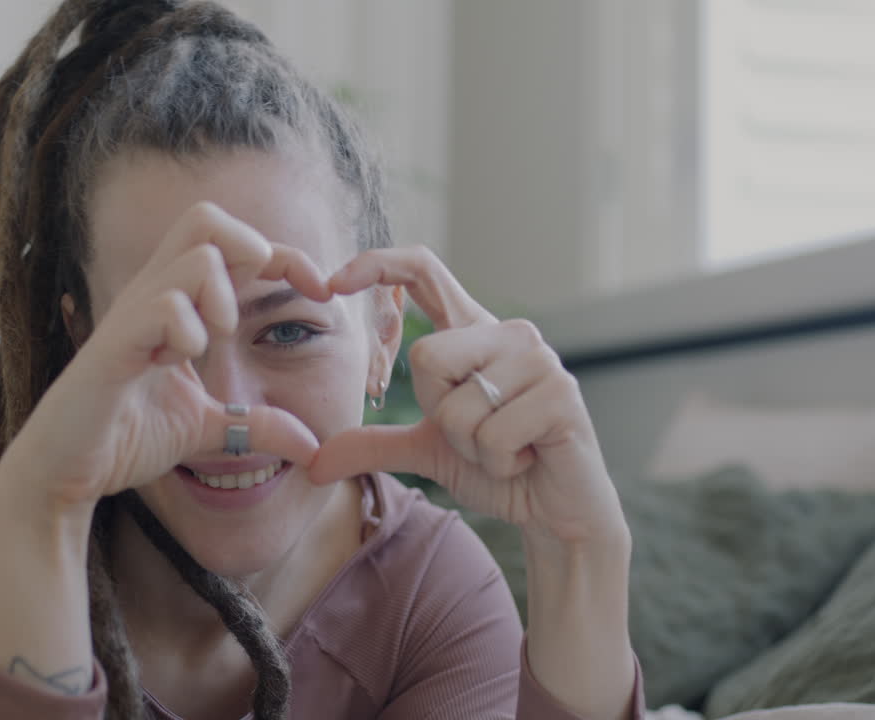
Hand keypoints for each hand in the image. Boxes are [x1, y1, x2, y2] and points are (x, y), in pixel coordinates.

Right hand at [0, 202, 331, 513]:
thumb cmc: (124, 439)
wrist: (64, 473)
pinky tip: (178, 359)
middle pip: (205, 217)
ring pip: (196, 256)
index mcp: (176, 304)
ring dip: (222, 297)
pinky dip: (187, 329)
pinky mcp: (114, 347)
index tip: (322, 291)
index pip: (236, 246)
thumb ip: (256, 427)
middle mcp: (152, 296)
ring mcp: (131, 316)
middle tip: (260, 299)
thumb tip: (310, 445)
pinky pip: (162, 305)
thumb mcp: (208, 430)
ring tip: (213, 339)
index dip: (288, 258)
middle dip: (251, 247)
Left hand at [309, 247, 627, 546]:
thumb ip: (374, 444)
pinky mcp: (561, 393)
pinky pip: (492, 434)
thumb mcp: (427, 450)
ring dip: (472, 447)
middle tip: (479, 435)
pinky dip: (498, 463)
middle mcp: (509, 334)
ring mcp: (539, 360)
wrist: (555, 513)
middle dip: (441, 415)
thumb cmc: (497, 470)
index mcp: (474, 333)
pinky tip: (526, 459)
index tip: (332, 282)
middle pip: (428, 357)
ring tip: (507, 449)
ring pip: (459, 405)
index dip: (377, 265)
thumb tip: (313, 462)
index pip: (423, 271)